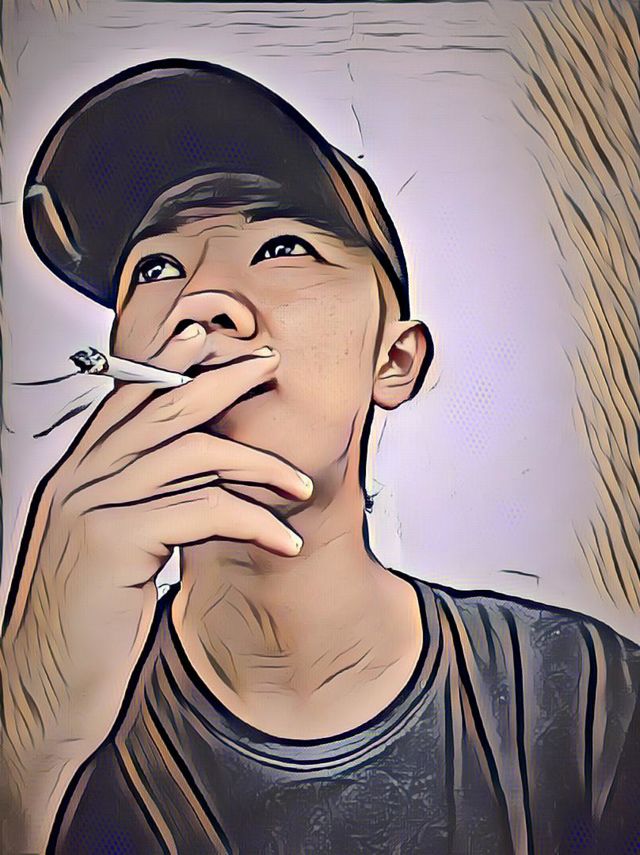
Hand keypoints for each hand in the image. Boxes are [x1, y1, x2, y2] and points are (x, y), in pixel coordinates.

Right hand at [0, 325, 310, 850]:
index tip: (218, 344)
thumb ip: (144, 507)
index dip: (171, 363)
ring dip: (256, 465)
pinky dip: (253, 521)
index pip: (128, 399)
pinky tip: (285, 541)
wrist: (42, 694)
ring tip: (299, 485)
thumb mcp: (113, 553)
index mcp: (78, 477)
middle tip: (269, 364)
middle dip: (221, 378)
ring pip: (189, 453)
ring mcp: (92, 508)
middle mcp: (80, 481)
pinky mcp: (113, 544)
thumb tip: (201, 481)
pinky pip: (201, 511)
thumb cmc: (87, 626)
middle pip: (161, 406)